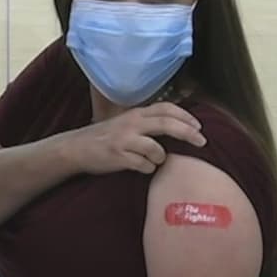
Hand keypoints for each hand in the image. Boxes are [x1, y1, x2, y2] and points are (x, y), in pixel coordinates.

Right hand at [65, 102, 206, 175]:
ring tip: (154, 160)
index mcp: (134, 114)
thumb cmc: (103, 138)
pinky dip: (147, 168)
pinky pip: (144, 165)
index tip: (199, 126)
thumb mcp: (124, 124)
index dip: (185, 116)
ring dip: (161, 157)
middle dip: (188, 133)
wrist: (75, 149)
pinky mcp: (118, 157)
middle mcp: (131, 124)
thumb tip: (175, 127)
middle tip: (202, 142)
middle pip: (167, 124)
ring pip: (157, 149)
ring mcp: (124, 140)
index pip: (165, 108)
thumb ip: (145, 123)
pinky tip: (140, 168)